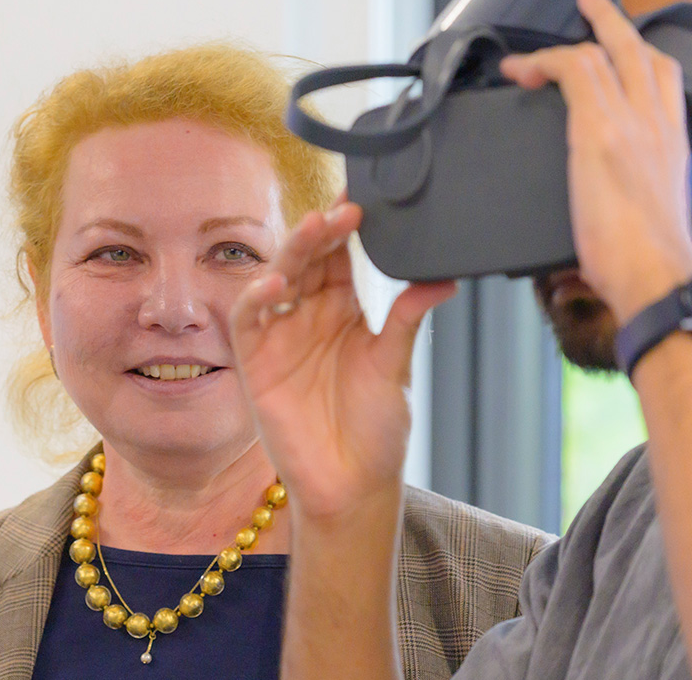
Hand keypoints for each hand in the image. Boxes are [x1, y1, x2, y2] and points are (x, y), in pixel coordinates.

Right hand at [228, 201, 456, 518]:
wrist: (352, 486)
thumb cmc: (376, 430)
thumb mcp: (395, 367)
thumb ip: (407, 320)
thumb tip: (442, 278)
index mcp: (346, 312)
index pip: (340, 259)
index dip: (347, 232)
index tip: (363, 206)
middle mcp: (310, 317)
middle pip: (309, 261)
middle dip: (323, 233)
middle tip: (344, 212)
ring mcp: (281, 337)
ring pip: (279, 279)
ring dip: (293, 252)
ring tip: (314, 229)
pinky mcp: (256, 362)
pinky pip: (250, 320)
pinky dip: (258, 297)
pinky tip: (277, 283)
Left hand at [500, 0, 691, 322]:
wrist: (657, 277)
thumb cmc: (650, 264)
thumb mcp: (647, 219)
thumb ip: (624, 205)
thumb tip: (588, 239)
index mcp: (672, 144)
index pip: (664, 77)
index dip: (639, 55)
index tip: (618, 51)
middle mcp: (657, 125)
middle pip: (639, 50)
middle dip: (612, 21)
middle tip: (591, 3)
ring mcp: (631, 123)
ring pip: (604, 52)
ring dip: (569, 37)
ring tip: (541, 39)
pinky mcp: (600, 132)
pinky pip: (572, 72)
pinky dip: (544, 63)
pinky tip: (523, 72)